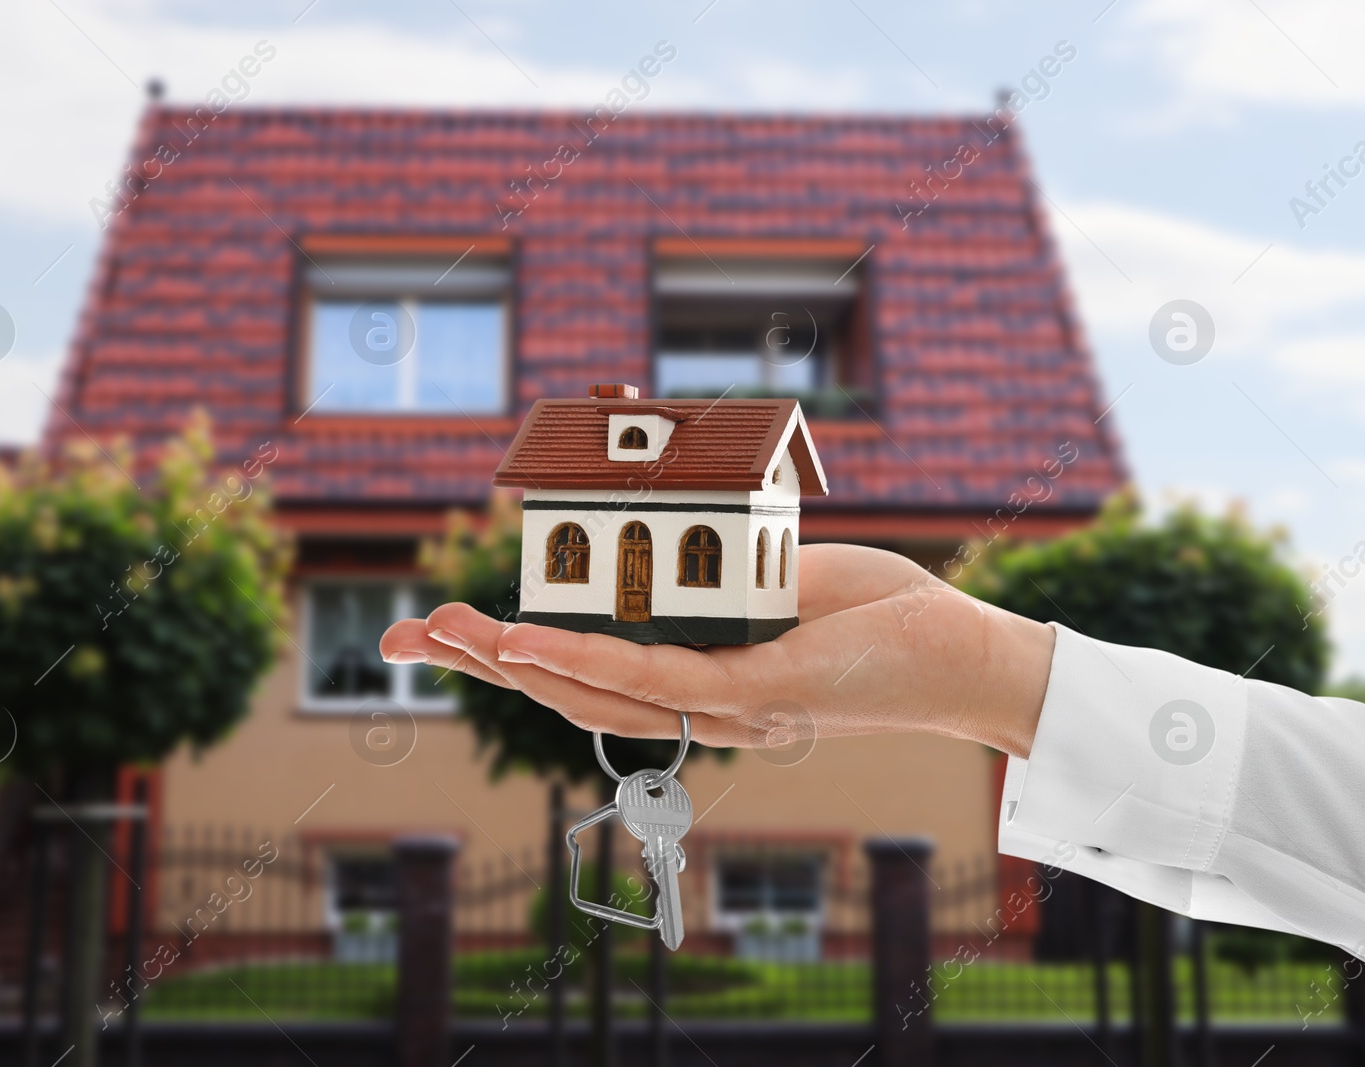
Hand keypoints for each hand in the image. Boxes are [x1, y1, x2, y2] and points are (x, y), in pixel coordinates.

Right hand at [379, 543, 1054, 757]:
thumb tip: (656, 535)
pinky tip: (534, 643)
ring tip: (447, 637)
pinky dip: (591, 662)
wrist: (961, 646)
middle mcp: (698, 702)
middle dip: (482, 664)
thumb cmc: (872, 609)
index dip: (507, 656)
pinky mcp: (761, 691)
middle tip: (403, 637)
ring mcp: (725, 703)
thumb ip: (706, 570)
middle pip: (570, 690)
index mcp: (694, 673)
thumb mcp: (770, 573)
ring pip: (599, 691)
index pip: (583, 669)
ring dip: (517, 665)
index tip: (440, 630)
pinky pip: (663, 680)